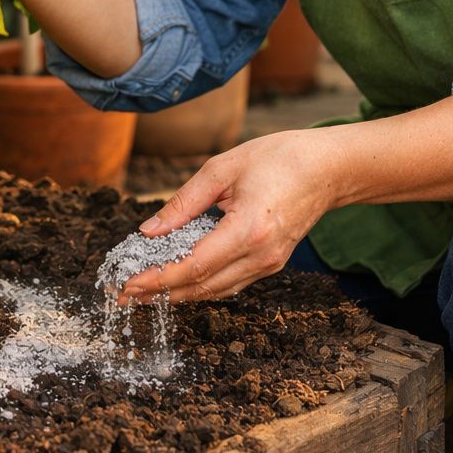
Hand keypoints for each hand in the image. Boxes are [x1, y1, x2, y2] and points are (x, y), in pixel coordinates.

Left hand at [118, 130, 340, 303]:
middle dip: (159, 293)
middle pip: (201, 287)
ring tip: (143, 291)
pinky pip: (230, 283)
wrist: (329, 168)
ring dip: (178, 294)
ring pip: (215, 290)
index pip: (193, 267)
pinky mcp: (271, 264)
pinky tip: (178, 281)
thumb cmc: (279, 158)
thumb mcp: (223, 169)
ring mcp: (269, 264)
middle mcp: (260, 256)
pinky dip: (201, 285)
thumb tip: (149, 231)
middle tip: (123, 294)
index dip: (157, 279)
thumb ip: (184, 202)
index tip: (127, 284)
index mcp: (248, 230)